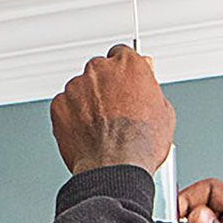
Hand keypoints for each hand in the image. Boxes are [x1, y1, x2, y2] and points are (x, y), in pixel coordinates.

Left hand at [50, 46, 176, 177]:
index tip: (123, 82)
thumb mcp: (163, 111)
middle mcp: (99, 69)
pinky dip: (72, 116)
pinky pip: (65, 105)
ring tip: (100, 127)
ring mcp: (76, 86)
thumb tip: (146, 80)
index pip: (122, 54)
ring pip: (80, 88)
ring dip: (87, 102)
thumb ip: (150, 87)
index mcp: (128, 65)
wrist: (114, 168)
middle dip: (104, 86)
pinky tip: (86, 132)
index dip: (123, 72)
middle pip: (99, 70)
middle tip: (113, 110)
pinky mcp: (59, 104)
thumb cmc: (141, 144)